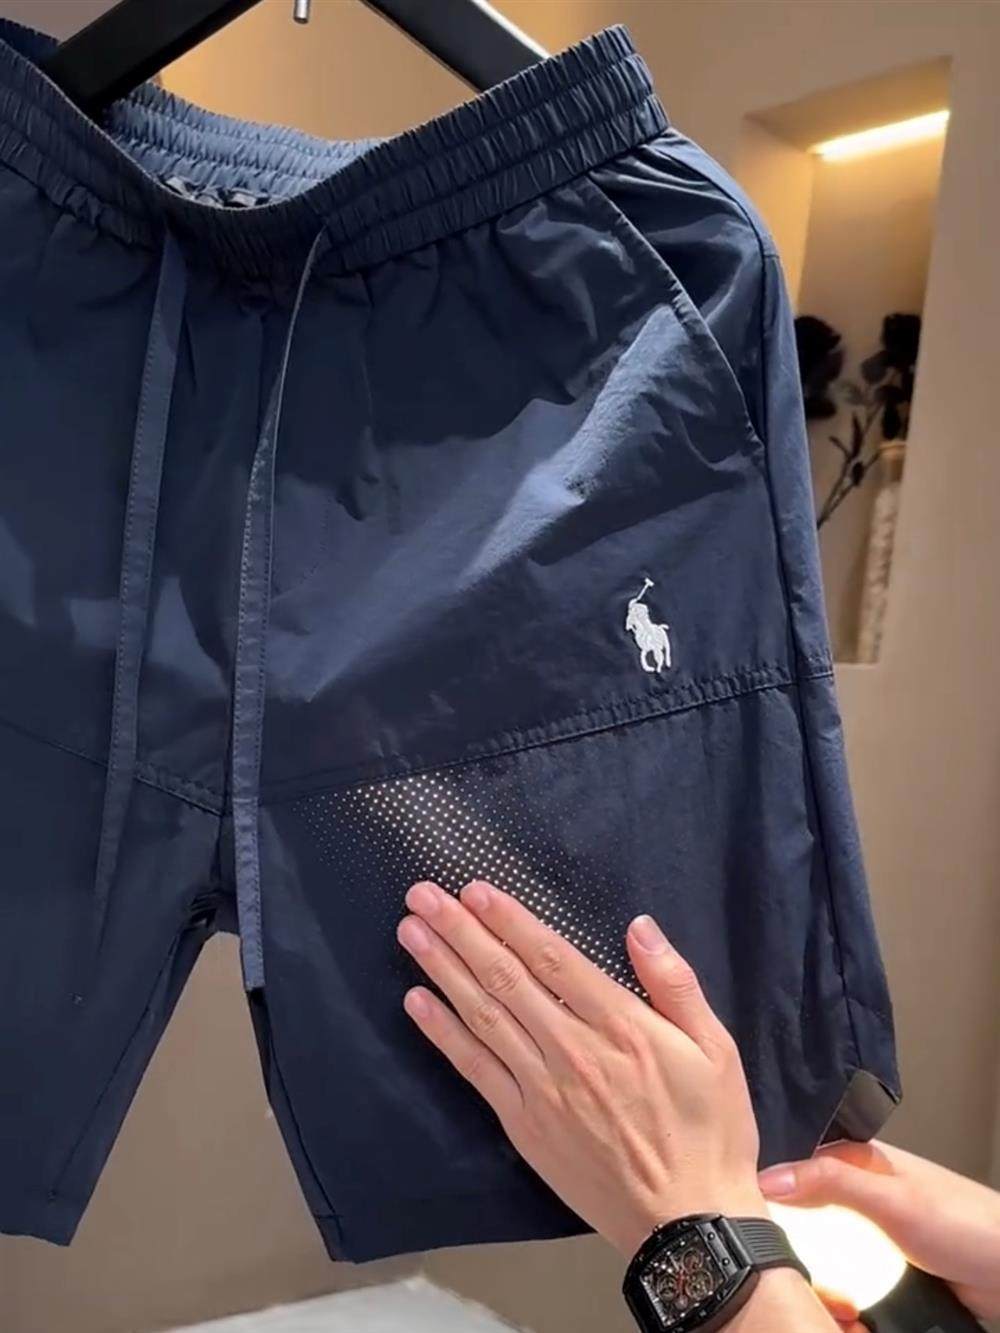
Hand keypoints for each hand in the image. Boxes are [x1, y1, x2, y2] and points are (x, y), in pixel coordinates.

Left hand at [396, 878, 768, 1258]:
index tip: (475, 890)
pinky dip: (443, 1033)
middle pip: (506, 978)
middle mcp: (573, 1050)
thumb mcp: (716, 1049)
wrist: (687, 1225)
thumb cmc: (709, 1131)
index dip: (509, 920)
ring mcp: (542, 1089)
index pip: (553, 958)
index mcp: (622, 1025)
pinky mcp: (524, 1125)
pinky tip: (416, 1002)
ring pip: (483, 1015)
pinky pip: (475, 1069)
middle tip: (421, 896)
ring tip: (410, 932)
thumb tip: (639, 927)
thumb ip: (674, 983)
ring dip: (443, 969)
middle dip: (460, 932)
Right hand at [759, 1139, 999, 1324]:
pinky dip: (841, 1302)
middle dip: (794, 1250)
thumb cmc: (967, 1226)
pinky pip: (848, 1287)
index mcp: (859, 1163)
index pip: (795, 1172)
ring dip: (819, 1282)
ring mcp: (874, 1237)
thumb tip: (768, 1176)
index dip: (767, 1194)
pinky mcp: (886, 1274)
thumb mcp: (893, 1201)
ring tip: (819, 1301)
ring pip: (825, 1259)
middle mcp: (862, 1197)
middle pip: (805, 1221)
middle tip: (785, 1274)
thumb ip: (832, 1183)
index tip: (746, 1220)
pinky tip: (839, 1314)